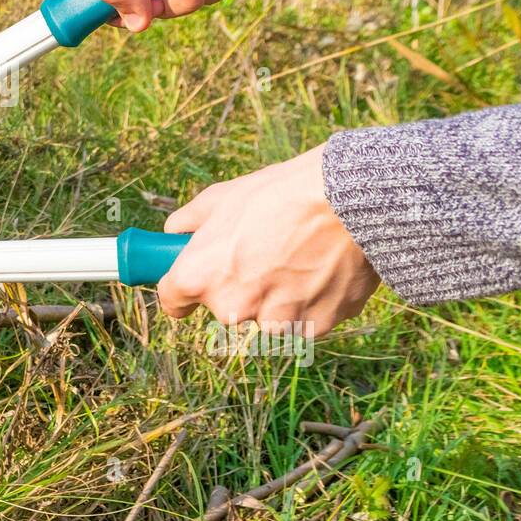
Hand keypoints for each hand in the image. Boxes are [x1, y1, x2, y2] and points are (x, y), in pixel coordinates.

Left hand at [157, 145, 379, 337]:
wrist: (348, 200)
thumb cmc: (280, 193)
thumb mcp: (222, 197)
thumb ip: (189, 220)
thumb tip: (175, 231)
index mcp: (199, 276)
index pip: (172, 302)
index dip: (182, 290)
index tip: (192, 281)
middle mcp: (231, 307)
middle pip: (224, 309)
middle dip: (238, 287)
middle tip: (262, 253)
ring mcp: (274, 321)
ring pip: (267, 317)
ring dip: (277, 298)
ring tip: (299, 256)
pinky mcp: (314, 327)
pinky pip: (304, 320)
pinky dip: (311, 301)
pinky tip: (321, 268)